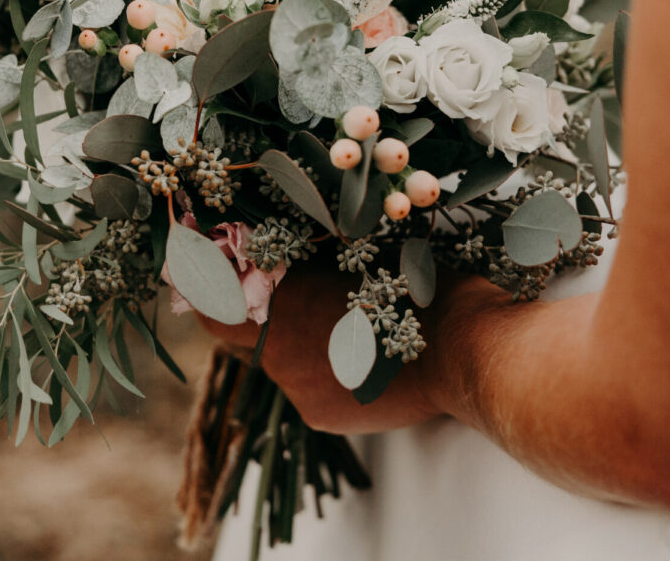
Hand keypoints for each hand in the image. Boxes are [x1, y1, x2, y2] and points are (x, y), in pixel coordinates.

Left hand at [196, 258, 446, 434]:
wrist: (461, 349)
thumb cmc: (414, 286)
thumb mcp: (356, 254)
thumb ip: (309, 263)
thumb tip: (278, 254)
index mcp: (278, 300)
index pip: (210, 304)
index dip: (207, 290)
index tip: (212, 274)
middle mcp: (276, 349)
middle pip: (245, 332)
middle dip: (265, 315)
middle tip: (299, 297)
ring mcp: (297, 388)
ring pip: (286, 362)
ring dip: (308, 346)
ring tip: (358, 331)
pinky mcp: (322, 416)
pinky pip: (312, 389)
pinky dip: (331, 376)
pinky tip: (370, 362)